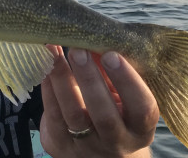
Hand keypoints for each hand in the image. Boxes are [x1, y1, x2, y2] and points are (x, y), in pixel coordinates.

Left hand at [39, 45, 158, 157]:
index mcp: (140, 129)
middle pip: (104, 115)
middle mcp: (117, 142)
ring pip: (74, 115)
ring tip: (54, 50)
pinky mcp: (60, 145)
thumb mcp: (121, 97)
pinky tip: (45, 65)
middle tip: (78, 50)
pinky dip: (48, 87)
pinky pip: (52, 115)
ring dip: (62, 79)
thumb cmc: (113, 112)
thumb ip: (112, 74)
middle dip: (90, 79)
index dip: (128, 82)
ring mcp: (87, 147)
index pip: (142, 109)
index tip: (112, 54)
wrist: (96, 152)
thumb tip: (96, 40)